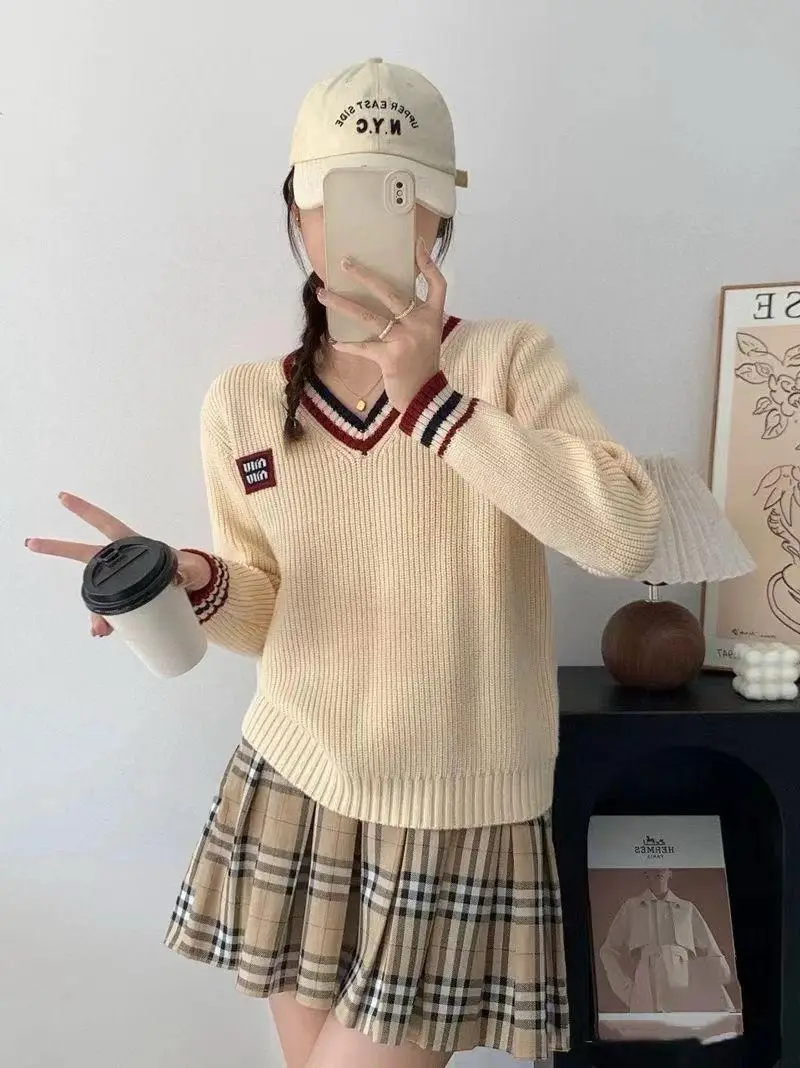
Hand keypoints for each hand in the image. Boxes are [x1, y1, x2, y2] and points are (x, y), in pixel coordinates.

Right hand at [26, 492, 210, 636]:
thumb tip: (177, 578)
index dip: (86, 511)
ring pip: (97, 591)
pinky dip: (105, 622)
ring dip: (94, 609)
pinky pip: (109, 609)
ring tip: (100, 629)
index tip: (63, 499)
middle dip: (58, 548)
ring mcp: (121, 579)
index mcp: (132, 544)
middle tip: (32, 543)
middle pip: (85, 555)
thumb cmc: (190, 570)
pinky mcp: (126, 598)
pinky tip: (103, 632)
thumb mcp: (191, 566)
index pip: (105, 524)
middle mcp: (121, 560)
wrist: (195, 590)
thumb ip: (187, 569)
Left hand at [317, 236, 445, 412]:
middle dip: (365, 275)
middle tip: (345, 263)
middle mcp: (420, 324)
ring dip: (342, 304)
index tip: (415, 245)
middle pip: (390, 292)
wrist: (427, 399)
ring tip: (323, 294)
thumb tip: (387, 304)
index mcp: (432, 317)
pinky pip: (363, 347)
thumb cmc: (422, 368)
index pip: (437, 284)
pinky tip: (335, 342)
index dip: (428, 263)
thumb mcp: (427, 338)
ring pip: (368, 316)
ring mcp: (405, 339)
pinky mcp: (390, 357)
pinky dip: (348, 345)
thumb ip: (414, 319)